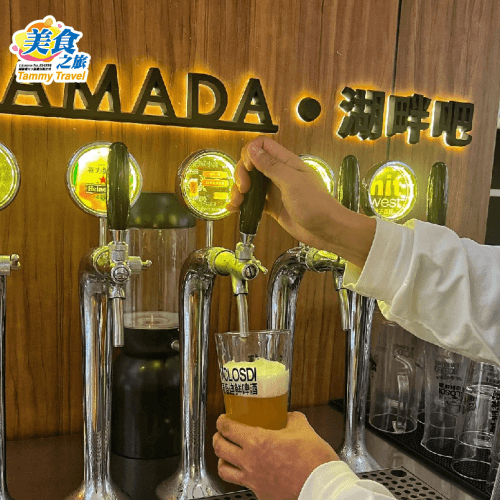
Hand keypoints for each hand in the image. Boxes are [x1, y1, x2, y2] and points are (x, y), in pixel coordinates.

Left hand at [213, 412, 339, 499]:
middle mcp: (250, 462)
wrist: (321, 486)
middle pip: (220, 448)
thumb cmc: (313, 460)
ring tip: (226, 454)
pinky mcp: (261, 494)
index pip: (228, 429)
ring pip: (224, 470)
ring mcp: (253, 480)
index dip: (222, 422)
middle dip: (218, 438)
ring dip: (222, 459)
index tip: (223, 419)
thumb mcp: (303, 428)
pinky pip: (242, 484)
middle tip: (222, 433)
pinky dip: (241, 477)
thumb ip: (292, 418)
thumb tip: (288, 416)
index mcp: (258, 441)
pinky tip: (248, 472)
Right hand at [228, 136, 375, 268]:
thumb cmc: (316, 205)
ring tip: (237, 202)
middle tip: (243, 188)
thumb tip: (253, 150)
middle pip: (252, 164)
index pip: (262, 146)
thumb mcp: (292, 182)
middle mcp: (279, 174)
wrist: (326, 230)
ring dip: (239, 190)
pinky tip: (235, 208)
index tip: (248, 168)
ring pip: (251, 183)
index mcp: (287, 162)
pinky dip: (243, 203)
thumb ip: (271, 166)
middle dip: (242, 174)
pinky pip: (254, 201)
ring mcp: (275, 190)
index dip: (250, 153)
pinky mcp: (272, 206)